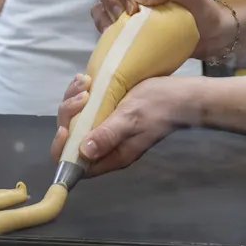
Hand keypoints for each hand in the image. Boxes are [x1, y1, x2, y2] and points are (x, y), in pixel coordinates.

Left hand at [50, 73, 191, 176]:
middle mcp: (106, 146)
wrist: (181, 95)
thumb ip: (109, 134)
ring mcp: (107, 129)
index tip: (65, 128)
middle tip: (82, 94)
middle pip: (72, 139)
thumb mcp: (132, 118)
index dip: (64, 150)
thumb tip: (84, 151)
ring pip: (76, 121)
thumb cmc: (159, 106)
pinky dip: (81, 94)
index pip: (76, 165)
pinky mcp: (108, 114)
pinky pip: (86, 109)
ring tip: (84, 82)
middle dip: (69, 116)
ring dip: (74, 101)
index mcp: (112, 155)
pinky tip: (85, 80)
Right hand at [92, 0, 235, 59]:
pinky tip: (120, 40)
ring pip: (100, 5)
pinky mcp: (127, 30)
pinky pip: (105, 26)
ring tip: (123, 29)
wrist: (212, 38)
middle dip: (110, 0)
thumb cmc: (204, 11)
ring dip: (106, 16)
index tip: (135, 6)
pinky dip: (106, 31)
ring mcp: (128, 10)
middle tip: (127, 17)